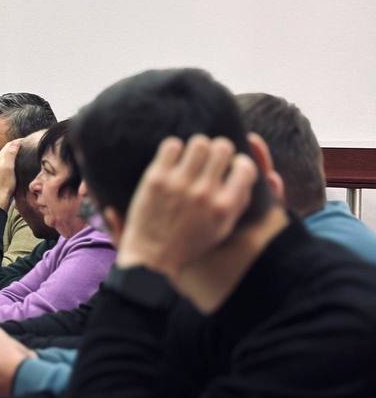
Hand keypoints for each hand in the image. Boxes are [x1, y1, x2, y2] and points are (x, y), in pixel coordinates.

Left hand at [0, 139, 21, 208]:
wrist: (1, 197)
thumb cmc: (5, 184)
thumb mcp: (8, 166)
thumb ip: (10, 153)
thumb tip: (16, 142)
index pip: (9, 144)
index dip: (18, 141)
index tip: (27, 140)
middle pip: (8, 149)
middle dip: (17, 145)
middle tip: (27, 144)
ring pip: (8, 155)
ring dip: (16, 152)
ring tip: (25, 151)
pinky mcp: (3, 173)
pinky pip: (9, 162)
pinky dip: (15, 159)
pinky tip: (20, 162)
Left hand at [115, 136, 258, 281]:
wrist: (152, 255)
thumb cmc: (191, 241)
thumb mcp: (223, 227)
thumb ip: (238, 199)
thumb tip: (244, 166)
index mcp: (224, 206)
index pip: (245, 166)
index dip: (240, 162)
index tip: (232, 165)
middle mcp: (203, 193)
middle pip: (222, 147)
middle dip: (219, 149)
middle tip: (212, 157)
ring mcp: (178, 184)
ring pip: (198, 142)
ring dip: (197, 147)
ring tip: (193, 157)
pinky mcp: (155, 178)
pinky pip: (171, 145)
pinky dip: (174, 148)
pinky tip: (174, 159)